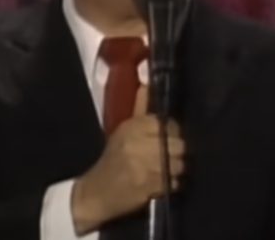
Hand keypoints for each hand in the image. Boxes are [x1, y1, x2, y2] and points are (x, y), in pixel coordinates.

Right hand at [71, 86, 184, 233]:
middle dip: (180, 152)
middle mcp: (138, 143)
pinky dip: (174, 184)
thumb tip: (146, 82)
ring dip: (178, 169)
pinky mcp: (150, 186)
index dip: (174, 132)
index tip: (171, 139)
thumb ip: (140, 108)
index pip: (167, 124)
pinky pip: (175, 182)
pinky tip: (165, 183)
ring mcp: (145, 166)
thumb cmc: (112, 160)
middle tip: (174, 157)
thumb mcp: (122, 131)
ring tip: (170, 170)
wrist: (94, 193)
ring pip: (179, 164)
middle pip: (178, 144)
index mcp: (132, 127)